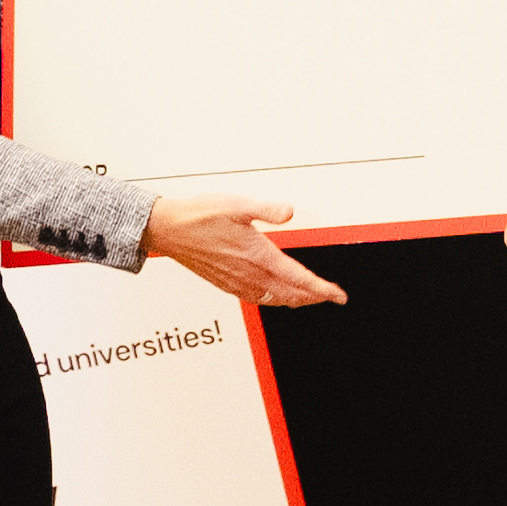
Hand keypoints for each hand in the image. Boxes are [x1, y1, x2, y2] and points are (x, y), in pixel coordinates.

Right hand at [143, 190, 346, 305]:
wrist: (168, 229)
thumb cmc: (199, 216)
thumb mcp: (237, 204)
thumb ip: (267, 209)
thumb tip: (289, 211)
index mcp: (257, 256)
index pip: (298, 279)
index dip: (322, 289)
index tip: (338, 295)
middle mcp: (248, 274)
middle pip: (290, 294)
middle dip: (313, 297)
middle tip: (330, 297)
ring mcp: (236, 282)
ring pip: (274, 300)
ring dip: (295, 300)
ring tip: (308, 298)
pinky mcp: (225, 284)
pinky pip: (256, 299)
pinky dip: (273, 300)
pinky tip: (273, 296)